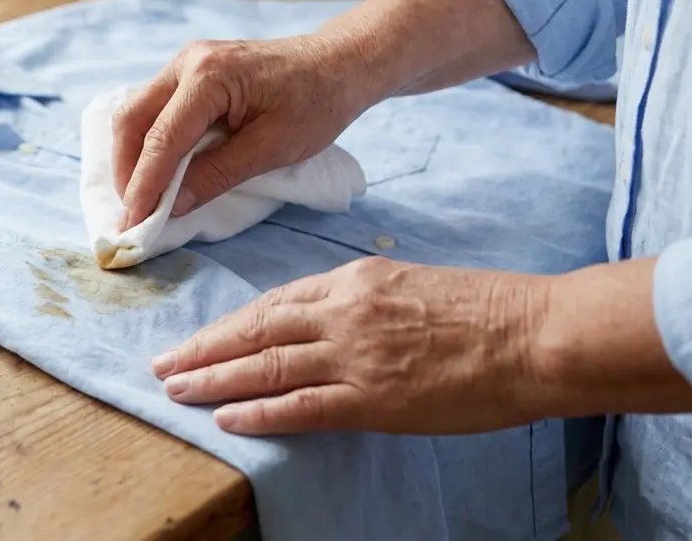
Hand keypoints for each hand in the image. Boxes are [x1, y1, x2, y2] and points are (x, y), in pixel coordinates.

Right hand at [112, 35, 373, 229]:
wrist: (339, 64)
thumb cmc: (315, 103)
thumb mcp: (272, 148)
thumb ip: (218, 175)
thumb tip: (172, 207)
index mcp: (209, 76)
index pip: (163, 139)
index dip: (144, 185)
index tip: (133, 224)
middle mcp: (187, 62)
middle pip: (132, 119)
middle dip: (126, 170)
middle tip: (132, 214)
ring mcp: (185, 63)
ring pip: (137, 113)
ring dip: (132, 157)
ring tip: (140, 198)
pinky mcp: (189, 72)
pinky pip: (153, 108)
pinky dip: (146, 142)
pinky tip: (154, 170)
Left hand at [150, 256, 548, 435]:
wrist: (537, 334)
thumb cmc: (487, 309)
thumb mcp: (411, 285)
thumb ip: (363, 301)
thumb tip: (327, 321)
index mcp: (354, 280)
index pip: (273, 302)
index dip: (230, 323)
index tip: (201, 336)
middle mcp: (343, 311)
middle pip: (254, 330)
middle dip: (202, 347)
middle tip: (162, 363)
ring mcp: (355, 355)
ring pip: (265, 365)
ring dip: (213, 378)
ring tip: (175, 389)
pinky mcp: (374, 398)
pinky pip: (302, 407)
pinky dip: (259, 412)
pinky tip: (227, 418)